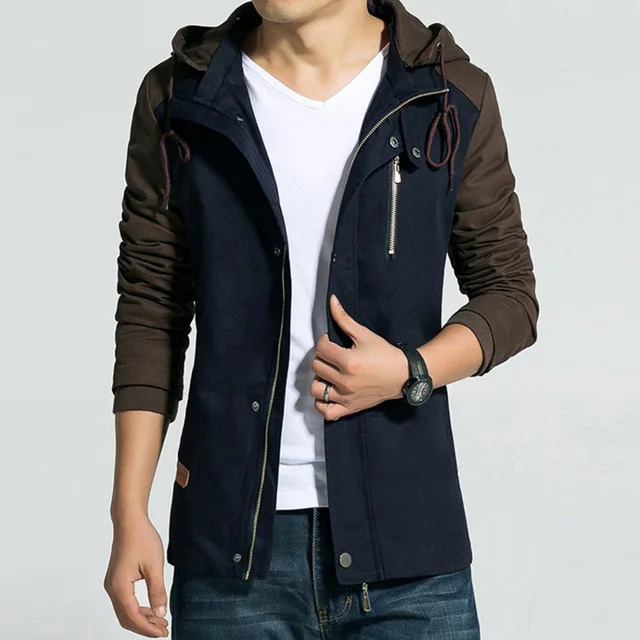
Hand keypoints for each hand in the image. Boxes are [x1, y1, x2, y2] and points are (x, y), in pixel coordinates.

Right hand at [104, 513, 168, 637]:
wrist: (129, 521)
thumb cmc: (141, 538)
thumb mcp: (155, 565)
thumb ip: (157, 591)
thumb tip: (160, 613)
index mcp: (120, 586)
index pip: (133, 616)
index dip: (148, 628)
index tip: (163, 633)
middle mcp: (112, 588)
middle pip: (126, 618)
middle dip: (145, 627)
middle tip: (163, 629)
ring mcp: (112, 584)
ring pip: (124, 611)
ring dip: (141, 619)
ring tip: (160, 621)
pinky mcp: (116, 579)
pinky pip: (124, 602)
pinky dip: (137, 609)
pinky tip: (151, 608)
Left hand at [310, 294, 407, 420]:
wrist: (404, 375)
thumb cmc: (386, 355)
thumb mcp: (364, 334)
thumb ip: (344, 319)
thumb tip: (332, 301)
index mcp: (348, 361)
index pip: (320, 349)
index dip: (323, 342)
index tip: (331, 342)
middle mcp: (345, 381)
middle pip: (316, 367)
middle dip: (322, 358)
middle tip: (332, 356)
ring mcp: (346, 396)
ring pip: (316, 389)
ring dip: (319, 380)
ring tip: (328, 374)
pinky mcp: (350, 408)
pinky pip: (326, 412)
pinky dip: (322, 404)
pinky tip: (328, 393)